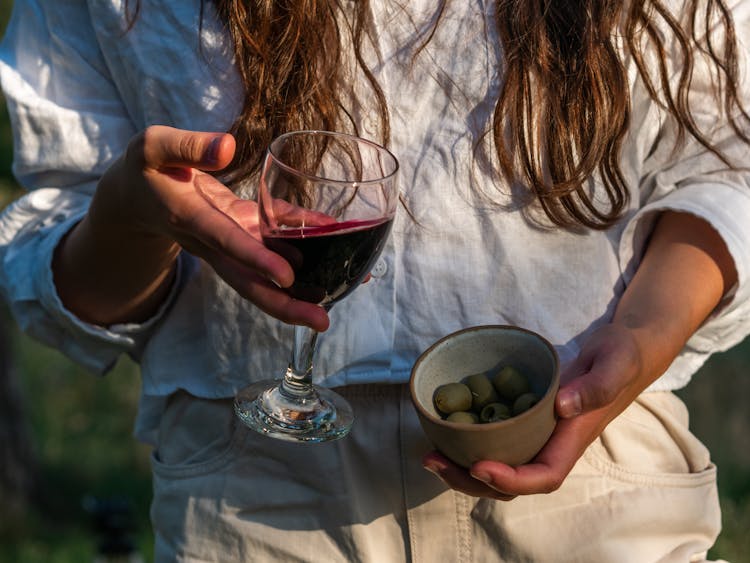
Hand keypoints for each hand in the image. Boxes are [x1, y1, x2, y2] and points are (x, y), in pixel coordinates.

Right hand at [57, 125, 328, 329]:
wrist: (136, 196)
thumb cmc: (145, 168)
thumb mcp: (153, 147)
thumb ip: (188, 147)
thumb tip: (227, 147)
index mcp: (190, 218)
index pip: (226, 241)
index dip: (255, 259)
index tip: (286, 276)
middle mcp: (214, 240)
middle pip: (250, 281)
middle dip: (285, 304)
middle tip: (322, 322)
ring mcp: (231, 239)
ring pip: (267, 270)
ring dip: (303, 287)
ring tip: (346, 292)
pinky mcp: (243, 230)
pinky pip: (277, 239)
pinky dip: (306, 239)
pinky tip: (336, 240)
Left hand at [422, 323, 645, 499]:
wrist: (622, 352)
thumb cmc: (621, 356)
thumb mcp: (615, 362)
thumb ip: (596, 385)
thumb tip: (562, 406)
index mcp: (573, 438)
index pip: (544, 475)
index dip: (511, 480)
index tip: (479, 467)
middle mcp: (552, 444)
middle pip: (513, 482)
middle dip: (471, 481)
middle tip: (433, 461)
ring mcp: (538, 436)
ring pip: (500, 468)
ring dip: (463, 470)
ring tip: (430, 455)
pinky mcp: (525, 421)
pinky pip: (497, 444)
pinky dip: (469, 446)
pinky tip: (443, 432)